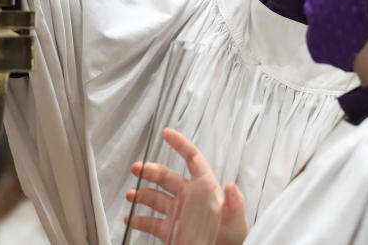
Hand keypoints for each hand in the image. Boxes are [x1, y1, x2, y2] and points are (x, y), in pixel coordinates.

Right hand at [125, 129, 247, 244]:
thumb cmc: (235, 237)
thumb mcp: (236, 219)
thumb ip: (234, 202)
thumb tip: (231, 186)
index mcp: (205, 189)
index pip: (192, 160)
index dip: (180, 145)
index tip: (166, 133)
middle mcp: (189, 198)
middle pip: (166, 177)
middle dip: (150, 170)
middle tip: (137, 168)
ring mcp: (177, 213)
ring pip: (155, 198)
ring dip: (141, 194)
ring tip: (131, 195)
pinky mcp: (170, 231)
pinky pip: (150, 223)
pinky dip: (138, 220)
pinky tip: (130, 219)